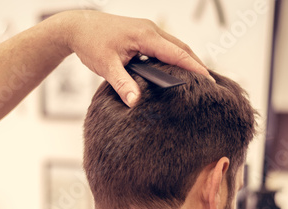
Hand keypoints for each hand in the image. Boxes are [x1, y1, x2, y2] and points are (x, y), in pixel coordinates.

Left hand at [54, 10, 212, 106]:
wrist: (78, 27)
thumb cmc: (91, 43)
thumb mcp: (106, 66)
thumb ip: (122, 84)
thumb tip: (135, 102)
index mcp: (145, 35)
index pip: (177, 53)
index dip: (195, 67)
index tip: (210, 80)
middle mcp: (150, 30)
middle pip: (181, 48)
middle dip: (196, 64)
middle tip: (210, 83)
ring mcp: (147, 30)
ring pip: (174, 46)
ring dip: (186, 60)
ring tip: (197, 79)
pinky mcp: (142, 34)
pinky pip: (164, 46)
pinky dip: (174, 57)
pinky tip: (175, 71)